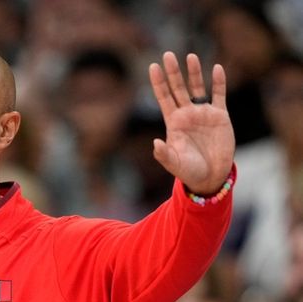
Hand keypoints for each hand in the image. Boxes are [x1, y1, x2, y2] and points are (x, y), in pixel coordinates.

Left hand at [148, 52, 234, 194]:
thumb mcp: (174, 163)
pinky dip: (218, 82)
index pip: (163, 97)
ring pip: (197, 88)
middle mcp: (187, 114)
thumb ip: (163, 154)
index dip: (158, 82)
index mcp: (173, 122)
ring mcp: (203, 113)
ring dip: (194, 73)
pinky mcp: (220, 116)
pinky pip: (219, 95)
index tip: (152, 66)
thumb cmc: (188, 171)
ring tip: (190, 56)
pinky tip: (217, 68)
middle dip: (173, 72)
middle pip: (178, 88)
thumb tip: (155, 143)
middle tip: (168, 54)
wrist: (210, 176)